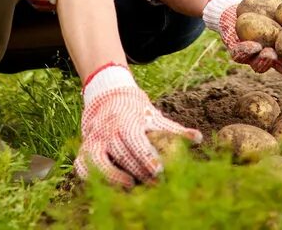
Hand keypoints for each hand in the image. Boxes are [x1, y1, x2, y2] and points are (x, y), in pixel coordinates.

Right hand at [75, 65, 200, 186]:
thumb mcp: (154, 116)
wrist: (107, 95)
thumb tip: (199, 139)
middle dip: (137, 169)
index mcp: (127, 119)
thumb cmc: (136, 110)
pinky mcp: (84, 148)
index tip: (159, 170)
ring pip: (98, 160)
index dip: (145, 156)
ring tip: (130, 185)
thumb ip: (174, 130)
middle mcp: (108, 129)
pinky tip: (108, 185)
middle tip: (154, 183)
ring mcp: (94, 139)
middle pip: (120, 152)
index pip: (135, 140)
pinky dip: (92, 176)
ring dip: (113, 175)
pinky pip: (82, 165)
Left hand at [203, 0, 281, 77]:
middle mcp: (274, 59)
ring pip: (261, 66)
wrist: (243, 8)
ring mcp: (255, 57)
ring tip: (271, 54)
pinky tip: (253, 45)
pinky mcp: (238, 52)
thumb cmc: (271, 12)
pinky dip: (247, 51)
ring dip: (266, 62)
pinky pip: (241, 55)